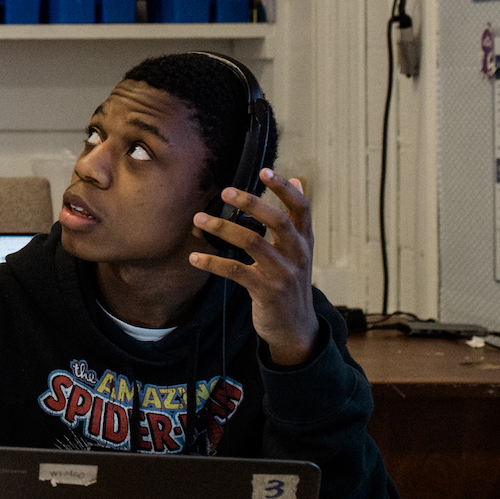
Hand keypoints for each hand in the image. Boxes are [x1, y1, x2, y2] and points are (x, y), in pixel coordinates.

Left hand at [188, 171, 320, 365]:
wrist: (296, 328)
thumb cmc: (292, 281)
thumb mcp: (300, 250)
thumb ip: (296, 219)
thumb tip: (299, 179)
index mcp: (305, 240)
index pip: (302, 208)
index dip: (285, 188)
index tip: (265, 171)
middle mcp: (297, 254)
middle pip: (277, 221)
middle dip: (250, 203)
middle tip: (224, 192)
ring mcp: (282, 273)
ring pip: (251, 242)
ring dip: (221, 228)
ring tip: (197, 220)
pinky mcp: (266, 291)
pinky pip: (235, 271)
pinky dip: (212, 262)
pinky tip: (194, 257)